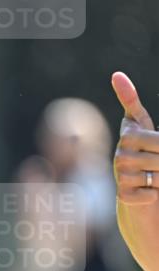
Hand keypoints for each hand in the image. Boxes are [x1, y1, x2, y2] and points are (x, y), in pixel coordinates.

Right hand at [111, 71, 158, 205]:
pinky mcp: (123, 195)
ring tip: (154, 177)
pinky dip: (154, 195)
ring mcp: (120, 174)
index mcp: (129, 133)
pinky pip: (150, 194)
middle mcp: (121, 152)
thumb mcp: (144, 127)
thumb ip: (130, 100)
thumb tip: (116, 75)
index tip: (141, 133)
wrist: (141, 195)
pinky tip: (148, 192)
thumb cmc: (148, 155)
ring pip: (156, 175)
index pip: (154, 136)